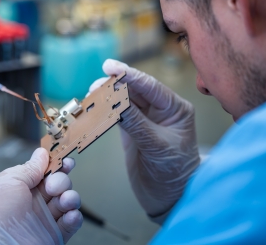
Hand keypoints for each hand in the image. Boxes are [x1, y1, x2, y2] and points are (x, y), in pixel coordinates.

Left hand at [0, 148, 82, 243]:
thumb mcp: (9, 182)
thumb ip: (29, 167)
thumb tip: (41, 154)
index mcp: (22, 188)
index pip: (44, 171)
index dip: (56, 164)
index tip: (65, 160)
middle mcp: (34, 202)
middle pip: (59, 183)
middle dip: (61, 180)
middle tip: (53, 186)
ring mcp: (46, 218)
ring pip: (68, 200)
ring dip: (71, 197)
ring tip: (65, 201)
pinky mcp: (56, 233)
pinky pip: (73, 221)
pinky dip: (74, 217)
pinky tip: (69, 216)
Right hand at [89, 59, 199, 222]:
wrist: (169, 197)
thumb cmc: (173, 173)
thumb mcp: (157, 147)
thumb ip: (136, 123)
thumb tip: (116, 100)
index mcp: (175, 109)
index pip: (150, 86)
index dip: (130, 75)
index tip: (110, 67)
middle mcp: (161, 110)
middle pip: (135, 90)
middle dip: (115, 86)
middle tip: (95, 87)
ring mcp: (145, 119)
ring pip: (124, 101)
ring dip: (107, 98)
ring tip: (91, 97)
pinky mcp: (132, 129)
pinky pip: (117, 115)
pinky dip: (104, 112)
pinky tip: (94, 109)